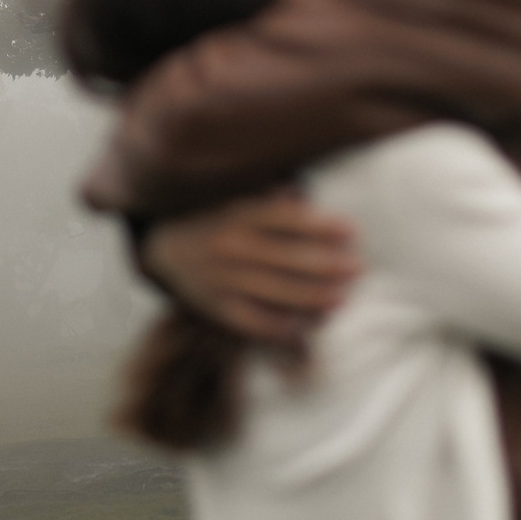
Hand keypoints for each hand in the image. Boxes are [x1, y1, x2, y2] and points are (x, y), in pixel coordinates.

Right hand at [142, 190, 359, 342]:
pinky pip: (252, 321)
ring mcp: (222, 279)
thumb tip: (305, 195)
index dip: (320, 225)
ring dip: (313, 297)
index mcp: (237, 212)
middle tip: (357, 268)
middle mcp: (230, 245)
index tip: (351, 230)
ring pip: (275, 293)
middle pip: (287, 258)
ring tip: (341, 297)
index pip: (285, 218)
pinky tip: (303, 324)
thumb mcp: (237, 194)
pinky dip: (279, 325)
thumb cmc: (215, 215)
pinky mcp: (215, 307)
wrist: (163, 245)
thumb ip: (270, 193)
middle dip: (328, 265)